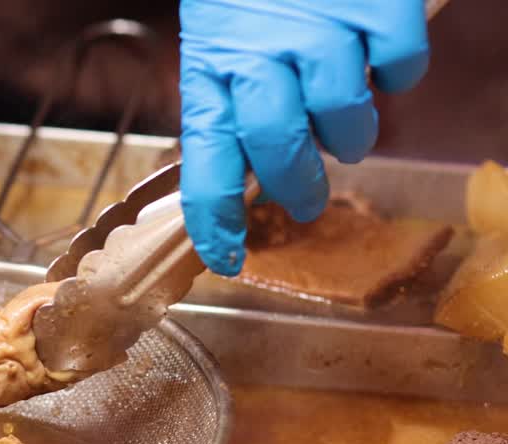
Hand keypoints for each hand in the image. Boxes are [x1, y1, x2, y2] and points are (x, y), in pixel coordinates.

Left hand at [179, 0, 429, 274]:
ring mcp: (318, 30)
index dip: (215, 219)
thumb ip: (232, 102)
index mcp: (211, 68)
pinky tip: (375, 53)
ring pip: (345, 117)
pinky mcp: (374, 6)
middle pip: (280, 149)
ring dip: (350, 132)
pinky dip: (396, 71)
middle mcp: (259, 54)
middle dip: (297, 187)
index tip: (225, 258)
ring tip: (342, 118)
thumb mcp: (220, 42)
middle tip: (304, 201)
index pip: (206, 161)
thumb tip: (246, 174)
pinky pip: (398, 69)